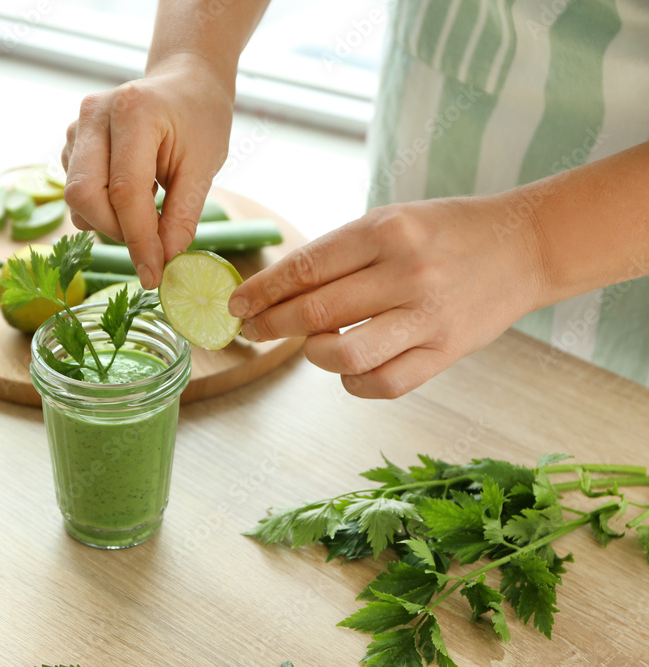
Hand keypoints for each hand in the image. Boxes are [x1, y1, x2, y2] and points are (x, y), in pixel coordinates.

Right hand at [61, 55, 233, 288]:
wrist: (185, 83)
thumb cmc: (200, 119)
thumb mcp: (204, 166)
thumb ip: (182, 215)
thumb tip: (163, 259)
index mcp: (134, 112)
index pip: (125, 191)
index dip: (138, 239)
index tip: (154, 274)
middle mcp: (94, 114)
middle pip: (84, 195)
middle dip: (117, 231)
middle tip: (152, 244)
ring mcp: (77, 126)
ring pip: (76, 197)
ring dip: (110, 221)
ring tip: (149, 209)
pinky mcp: (71, 142)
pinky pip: (76, 190)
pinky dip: (103, 208)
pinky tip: (133, 195)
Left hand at [228, 195, 549, 397]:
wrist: (525, 246)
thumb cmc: (446, 231)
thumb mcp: (391, 220)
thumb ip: (340, 253)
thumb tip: (277, 290)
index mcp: (386, 231)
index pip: (305, 268)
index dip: (262, 291)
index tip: (238, 304)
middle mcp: (406, 272)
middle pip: (315, 311)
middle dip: (270, 324)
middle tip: (251, 329)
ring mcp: (428, 316)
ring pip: (345, 354)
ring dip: (312, 354)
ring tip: (308, 345)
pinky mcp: (447, 352)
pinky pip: (384, 383)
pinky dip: (353, 383)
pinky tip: (347, 370)